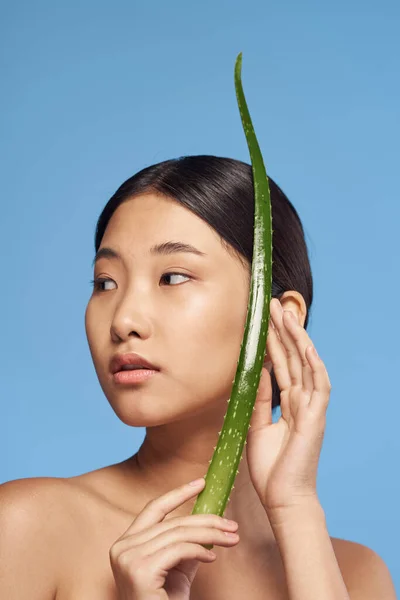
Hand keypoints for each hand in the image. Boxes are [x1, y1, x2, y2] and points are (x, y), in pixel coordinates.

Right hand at [109, 478, 239, 599]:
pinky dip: (200, 551)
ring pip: (179, 533)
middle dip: (207, 520)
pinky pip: (179, 550)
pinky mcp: (140, 571)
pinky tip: (212, 558)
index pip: (154, 509)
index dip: (178, 493)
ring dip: (211, 535)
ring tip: (231, 539)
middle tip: (232, 525)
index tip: (202, 483)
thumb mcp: (176, 570)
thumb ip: (185, 545)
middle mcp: (122, 547)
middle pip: (172, 522)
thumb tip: (207, 523)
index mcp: (126, 543)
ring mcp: (128, 558)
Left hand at [246, 298, 331, 513]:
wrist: (282, 498)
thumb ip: (259, 400)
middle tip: (273, 305)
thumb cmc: (271, 468)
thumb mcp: (257, 426)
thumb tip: (255, 373)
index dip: (274, 341)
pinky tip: (306, 346)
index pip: (281, 364)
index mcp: (289, 403)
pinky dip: (314, 366)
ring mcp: (311, 408)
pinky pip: (319, 387)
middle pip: (293, 358)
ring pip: (307, 365)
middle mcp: (302, 401)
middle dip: (283, 330)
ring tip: (286, 314)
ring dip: (297, 339)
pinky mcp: (316, 419)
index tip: (265, 319)